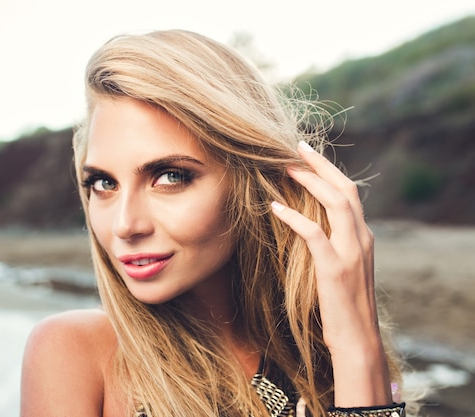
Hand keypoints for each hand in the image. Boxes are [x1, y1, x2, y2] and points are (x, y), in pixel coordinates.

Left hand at [270, 140, 391, 405]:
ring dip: (310, 182)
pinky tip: (274, 208)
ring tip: (285, 170)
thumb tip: (311, 226)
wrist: (355, 338)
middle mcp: (361, 239)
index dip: (328, 170)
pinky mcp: (334, 268)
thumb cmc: (343, 305)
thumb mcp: (344, 269)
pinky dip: (294, 217)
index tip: (306, 154)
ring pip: (336, 204)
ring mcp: (351, 253)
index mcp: (363, 237)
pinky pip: (314, 234)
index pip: (349, 193)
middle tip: (296, 147)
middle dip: (321, 165)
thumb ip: (334, 245)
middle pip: (345, 189)